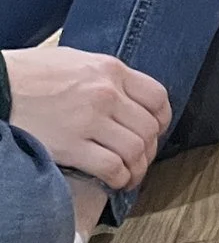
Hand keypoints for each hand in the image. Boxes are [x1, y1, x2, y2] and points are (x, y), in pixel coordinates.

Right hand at [2, 47, 170, 192]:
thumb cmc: (32, 73)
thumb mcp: (78, 61)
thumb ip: (106, 76)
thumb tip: (125, 93)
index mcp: (111, 70)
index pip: (157, 97)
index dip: (162, 119)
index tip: (157, 131)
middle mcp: (107, 94)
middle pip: (149, 127)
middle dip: (150, 149)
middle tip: (142, 160)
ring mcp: (90, 120)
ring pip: (134, 150)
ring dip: (138, 168)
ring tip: (130, 176)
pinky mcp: (71, 146)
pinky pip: (110, 167)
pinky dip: (119, 178)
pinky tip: (115, 181)